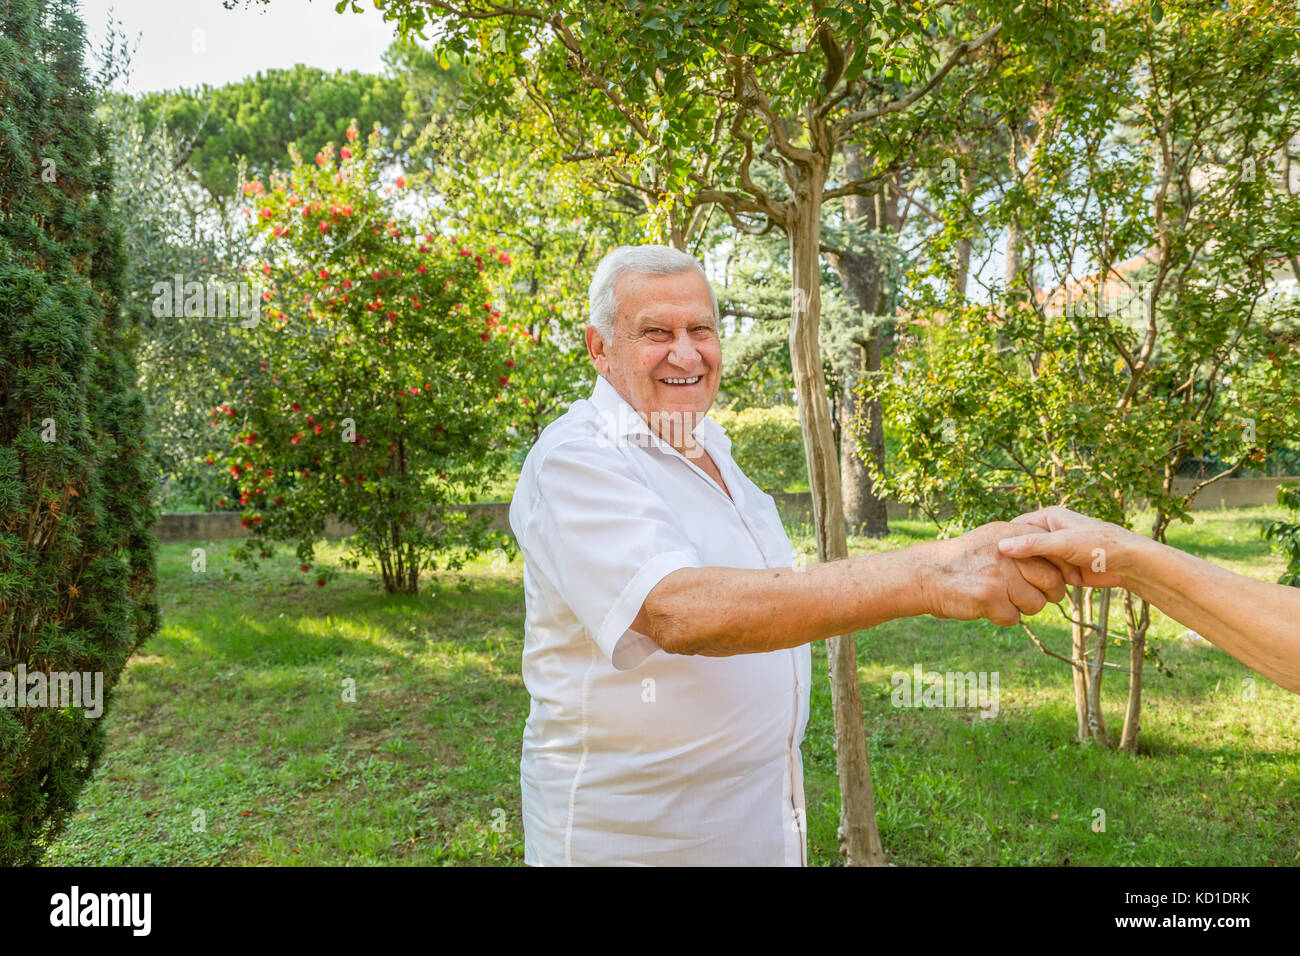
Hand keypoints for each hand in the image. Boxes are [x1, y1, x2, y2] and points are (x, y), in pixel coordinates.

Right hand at [919, 521, 1068, 626]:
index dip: (1061, 569)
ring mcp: (999, 575)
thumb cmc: (961, 560)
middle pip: (1051, 581)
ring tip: (1003, 601)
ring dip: (1023, 608)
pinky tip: (987, 608)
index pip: (1052, 550)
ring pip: (1035, 603)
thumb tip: (1056, 558)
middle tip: (1036, 598)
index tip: (1060, 580)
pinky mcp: (989, 598)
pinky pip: (1013, 617)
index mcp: (1010, 534)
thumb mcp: (990, 540)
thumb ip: (1020, 545)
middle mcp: (1008, 552)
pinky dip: (1003, 617)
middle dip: (1049, 595)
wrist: (925, 574)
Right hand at [995, 506, 1131, 588]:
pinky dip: (1041, 583)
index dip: (1003, 541)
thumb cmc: (1099, 544)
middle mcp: (1049, 533)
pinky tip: (1033, 590)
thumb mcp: (1062, 543)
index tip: (990, 557)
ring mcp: (1055, 552)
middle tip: (1001, 575)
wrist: (1128, 564)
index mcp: (1047, 518)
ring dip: (1030, 574)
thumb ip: (1033, 545)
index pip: (1015, 528)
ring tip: (1018, 584)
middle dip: (1016, 562)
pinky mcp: (1062, 569)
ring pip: (1032, 564)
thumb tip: (1002, 547)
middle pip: (1022, 548)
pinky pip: (1044, 576)